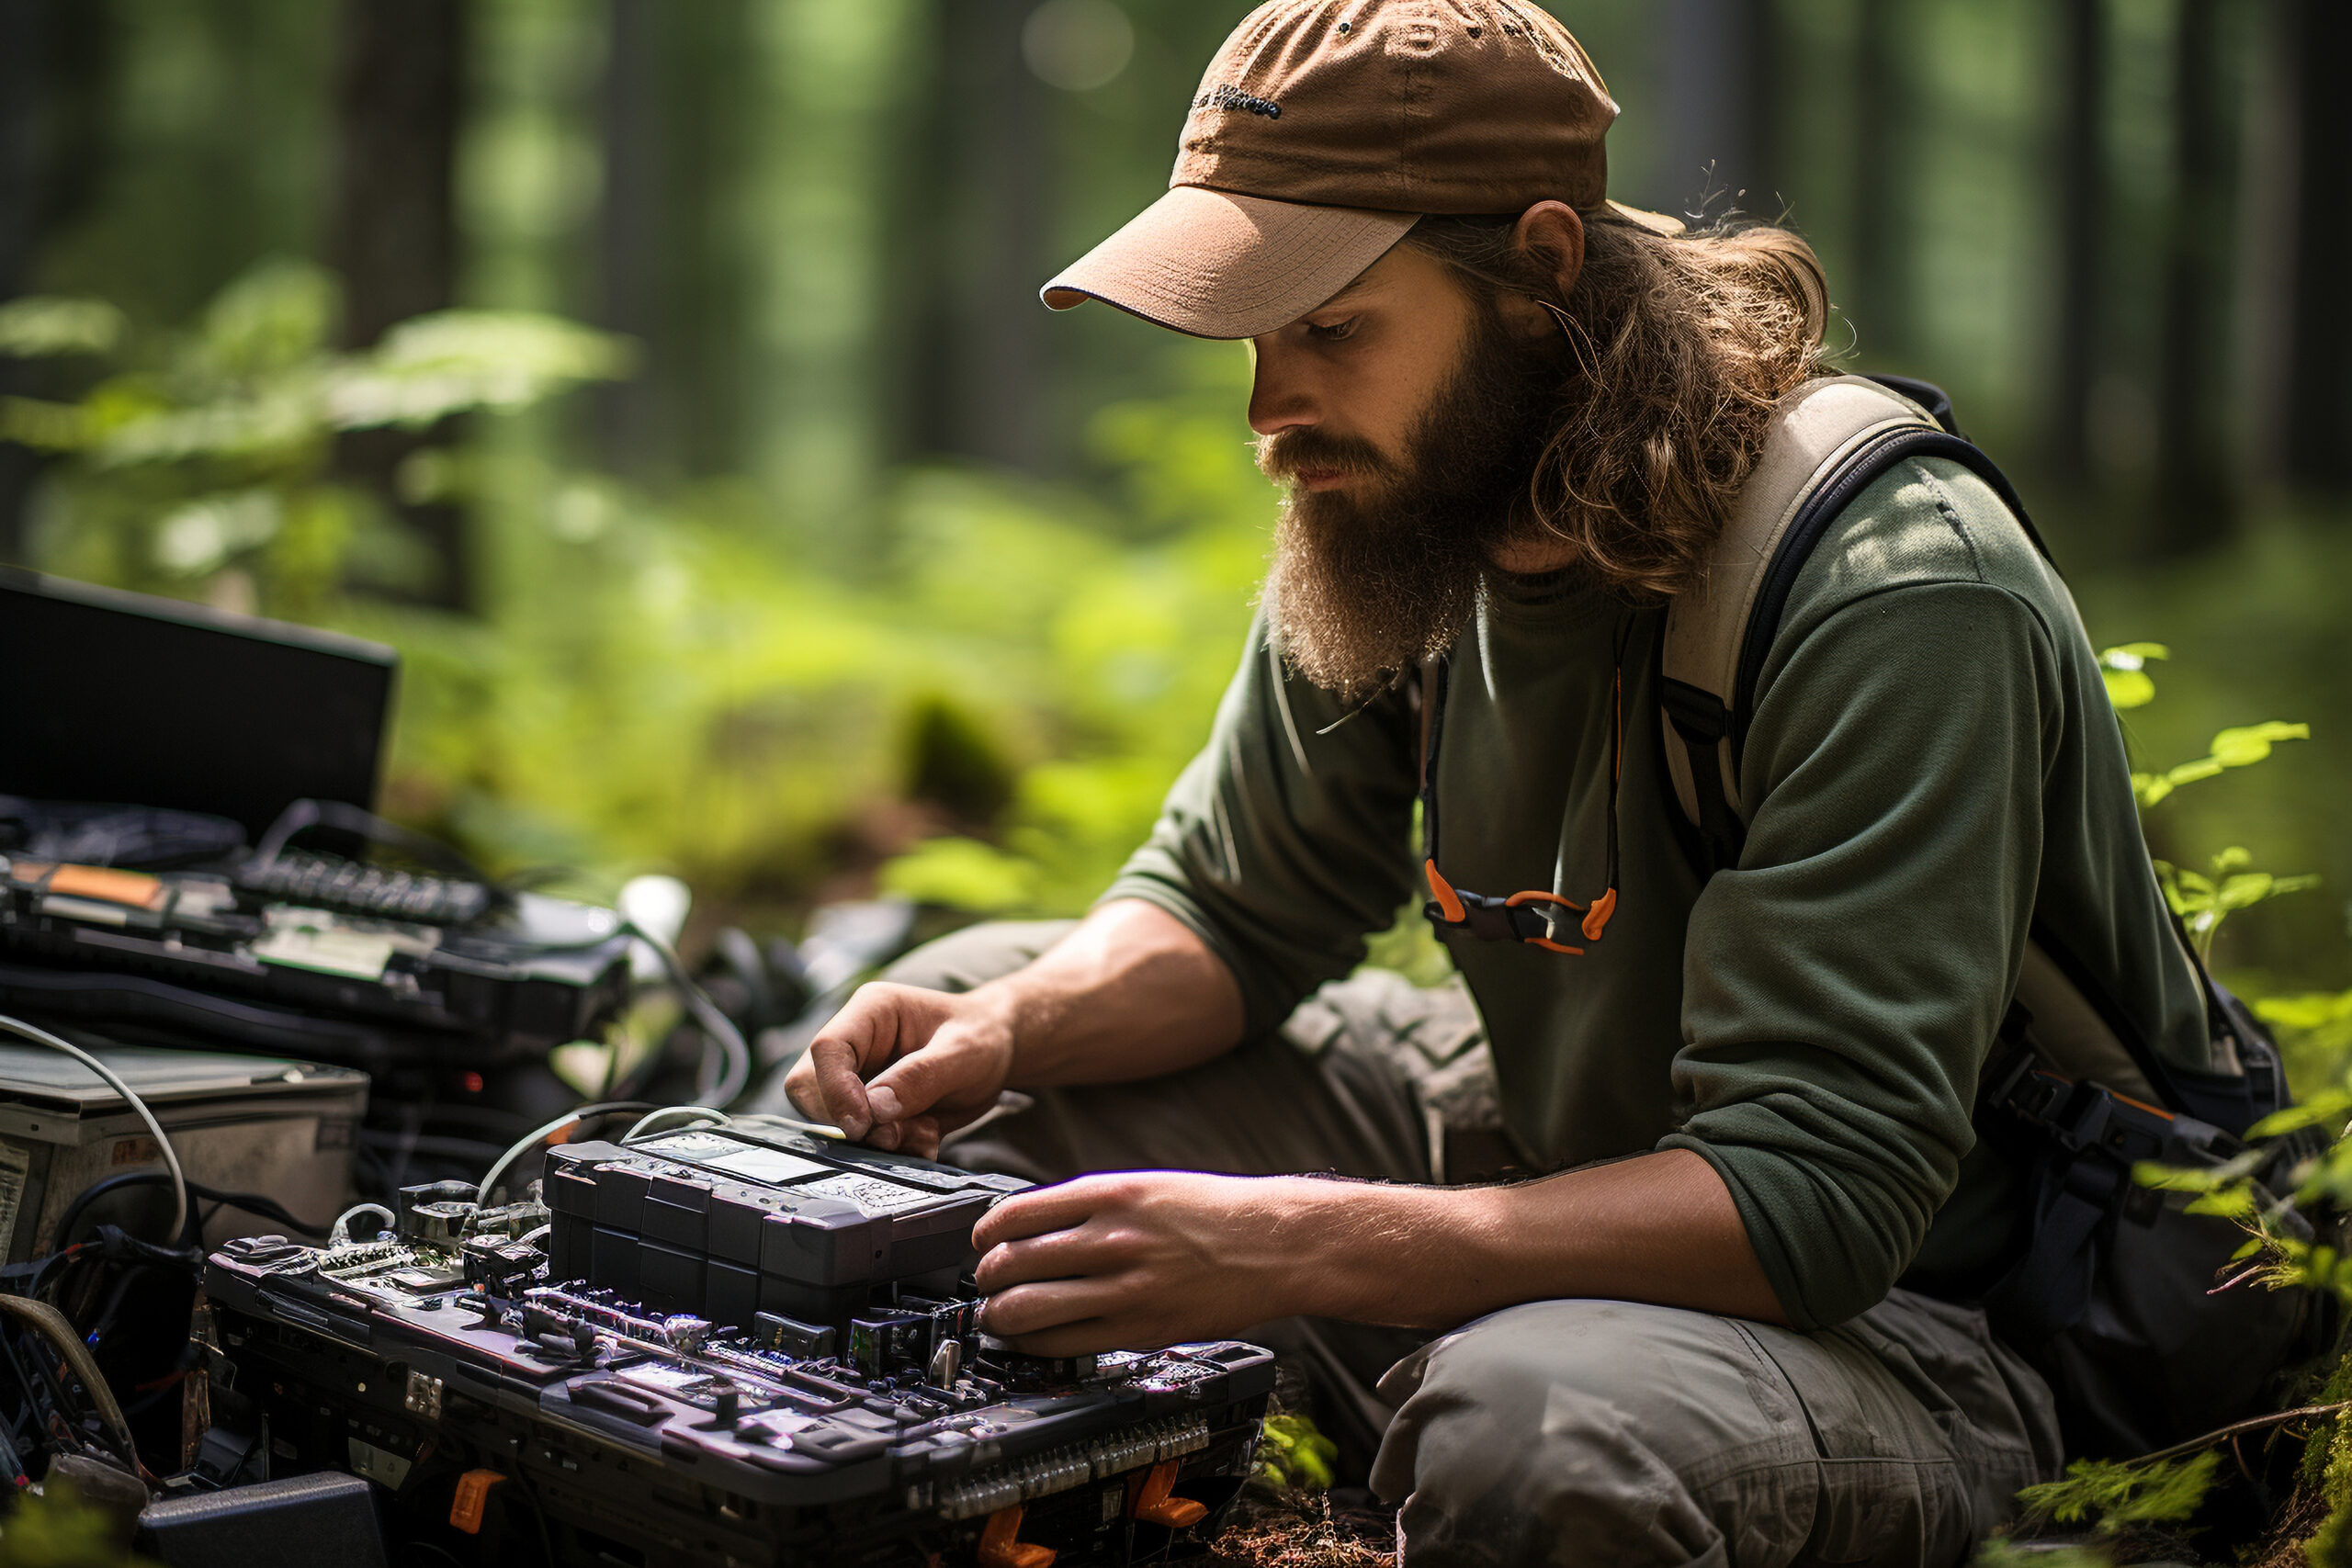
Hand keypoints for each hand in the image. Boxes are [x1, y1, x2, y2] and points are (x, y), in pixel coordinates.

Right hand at [781, 983, 1015, 1156]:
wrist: (998, 1054)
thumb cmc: (982, 1036)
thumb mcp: (966, 1050)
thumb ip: (922, 1076)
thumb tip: (876, 1110)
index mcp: (870, 1012)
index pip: (827, 1048)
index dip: (835, 1090)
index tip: (863, 1125)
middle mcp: (855, 1044)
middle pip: (810, 1086)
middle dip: (847, 1121)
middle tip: (894, 1137)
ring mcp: (857, 1078)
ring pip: (830, 1120)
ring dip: (875, 1139)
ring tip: (923, 1133)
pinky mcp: (869, 1110)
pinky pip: (860, 1139)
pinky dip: (891, 1150)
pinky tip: (926, 1138)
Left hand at [971, 1171, 1321, 1355]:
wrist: (1277, 1243)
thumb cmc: (1215, 1213)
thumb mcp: (1146, 1186)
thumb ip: (1089, 1204)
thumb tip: (1030, 1227)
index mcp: (1111, 1195)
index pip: (1015, 1214)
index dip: (984, 1233)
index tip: (982, 1242)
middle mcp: (1113, 1239)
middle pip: (1012, 1262)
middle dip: (986, 1277)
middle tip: (987, 1282)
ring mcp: (1125, 1288)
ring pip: (1027, 1308)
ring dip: (999, 1315)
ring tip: (1000, 1315)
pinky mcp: (1139, 1330)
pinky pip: (1063, 1345)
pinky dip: (1034, 1344)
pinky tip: (1032, 1339)